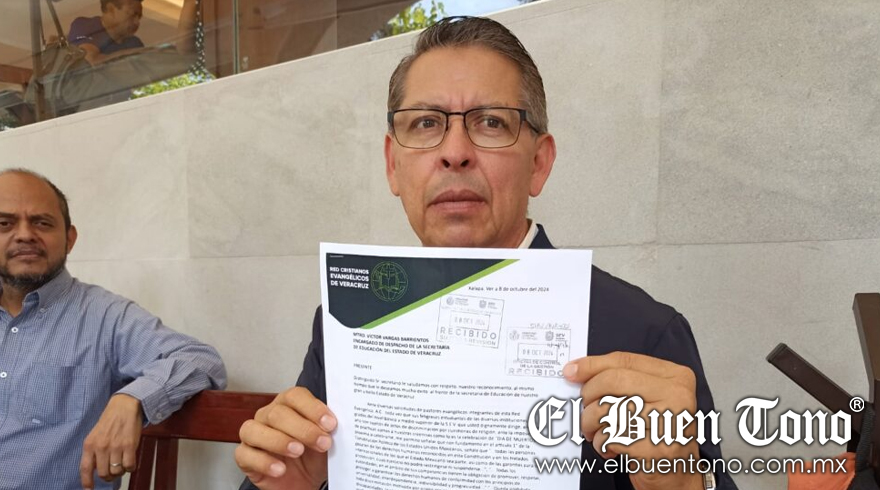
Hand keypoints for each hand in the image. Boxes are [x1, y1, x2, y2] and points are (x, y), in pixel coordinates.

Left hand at [80, 393, 142, 488]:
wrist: (124, 406)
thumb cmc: (110, 421)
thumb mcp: (95, 435)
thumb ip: (94, 452)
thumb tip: (95, 470)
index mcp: (90, 444)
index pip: (85, 469)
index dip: (87, 482)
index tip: (89, 489)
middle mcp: (101, 447)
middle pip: (104, 474)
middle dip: (109, 477)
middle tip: (113, 472)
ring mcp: (115, 446)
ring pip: (117, 472)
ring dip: (121, 471)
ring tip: (122, 464)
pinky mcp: (129, 445)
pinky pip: (129, 466)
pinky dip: (131, 467)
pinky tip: (130, 461)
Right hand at [235, 387, 334, 489]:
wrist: (304, 482)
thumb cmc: (313, 457)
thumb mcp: (326, 440)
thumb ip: (329, 429)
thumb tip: (337, 423)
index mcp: (289, 405)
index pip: (295, 396)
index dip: (313, 408)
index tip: (330, 423)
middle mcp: (268, 415)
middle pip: (278, 413)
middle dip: (303, 429)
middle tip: (322, 442)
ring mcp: (253, 434)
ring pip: (255, 430)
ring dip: (279, 441)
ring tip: (298, 452)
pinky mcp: (245, 456)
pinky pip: (245, 454)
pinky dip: (264, 462)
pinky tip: (280, 469)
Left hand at [564, 352, 702, 489]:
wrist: (675, 473)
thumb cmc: (655, 433)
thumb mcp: (644, 398)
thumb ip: (617, 380)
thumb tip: (576, 370)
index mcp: (674, 376)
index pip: (624, 361)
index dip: (592, 365)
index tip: (571, 372)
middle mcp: (678, 395)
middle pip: (613, 381)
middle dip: (589, 396)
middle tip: (586, 411)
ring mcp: (670, 422)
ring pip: (610, 410)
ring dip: (592, 424)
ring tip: (596, 432)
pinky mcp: (658, 449)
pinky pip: (613, 437)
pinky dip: (602, 443)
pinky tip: (609, 447)